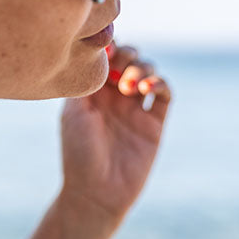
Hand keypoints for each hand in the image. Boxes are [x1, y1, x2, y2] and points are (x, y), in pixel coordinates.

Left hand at [59, 44, 170, 222]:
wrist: (97, 193)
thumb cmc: (79, 153)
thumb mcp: (74, 112)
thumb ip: (85, 80)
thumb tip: (96, 48)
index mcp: (92, 92)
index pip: (105, 57)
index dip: (109, 45)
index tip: (106, 46)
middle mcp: (114, 97)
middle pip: (129, 57)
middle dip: (127, 54)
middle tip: (118, 66)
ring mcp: (136, 109)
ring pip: (148, 70)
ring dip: (142, 68)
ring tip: (129, 85)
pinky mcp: (154, 123)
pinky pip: (164, 92)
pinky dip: (159, 82)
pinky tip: (146, 88)